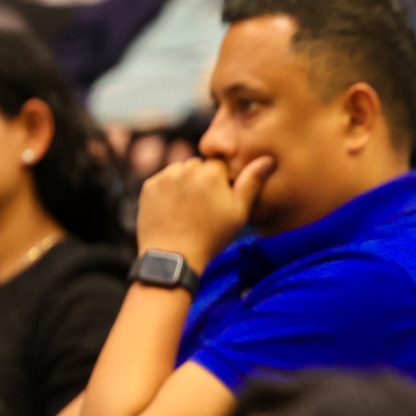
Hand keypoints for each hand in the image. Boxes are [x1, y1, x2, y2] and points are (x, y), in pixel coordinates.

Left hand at [135, 156, 273, 272]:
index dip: (222, 184)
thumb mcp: (239, 212)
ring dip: (184, 183)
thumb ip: (252, 182)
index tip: (219, 204)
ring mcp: (165, 177)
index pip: (220, 166)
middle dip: (202, 181)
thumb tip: (267, 159)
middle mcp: (187, 168)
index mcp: (212, 172)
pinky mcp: (149, 186)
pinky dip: (167, 191)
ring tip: (187, 210)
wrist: (173, 257)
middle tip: (203, 209)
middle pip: (199, 167)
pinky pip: (163, 181)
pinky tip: (172, 211)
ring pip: (180, 172)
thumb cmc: (211, 237)